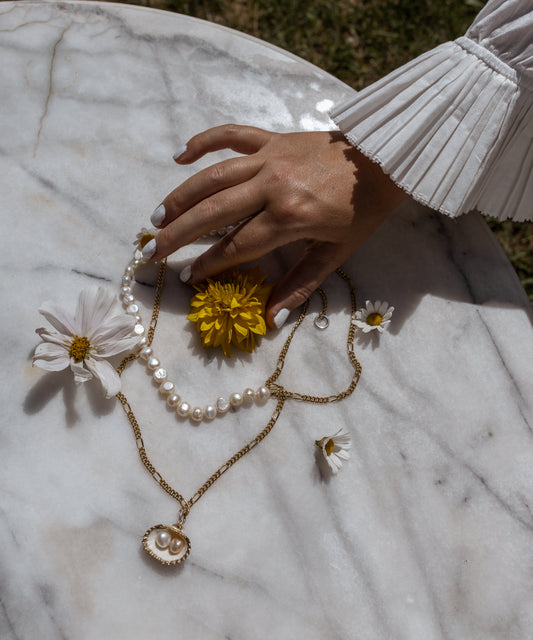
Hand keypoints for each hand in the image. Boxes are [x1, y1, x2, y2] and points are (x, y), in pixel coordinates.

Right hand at [146, 124, 406, 326]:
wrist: (384, 160)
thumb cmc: (361, 212)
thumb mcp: (334, 254)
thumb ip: (300, 286)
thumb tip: (271, 320)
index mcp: (289, 217)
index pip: (237, 246)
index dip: (209, 265)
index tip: (187, 279)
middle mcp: (272, 185)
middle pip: (214, 212)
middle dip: (179, 235)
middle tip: (153, 252)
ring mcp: (270, 158)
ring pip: (213, 176)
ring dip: (181, 196)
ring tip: (157, 217)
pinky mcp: (272, 139)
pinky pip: (232, 135)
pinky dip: (204, 141)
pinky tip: (180, 155)